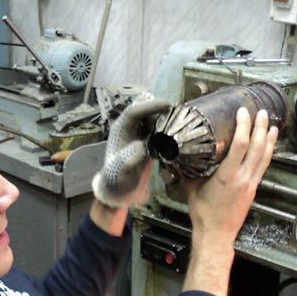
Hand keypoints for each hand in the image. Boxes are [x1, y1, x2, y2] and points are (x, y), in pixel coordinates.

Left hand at [92, 94, 170, 208]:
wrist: (120, 190)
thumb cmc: (118, 180)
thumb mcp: (121, 172)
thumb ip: (128, 160)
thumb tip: (140, 146)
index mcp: (119, 131)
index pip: (133, 112)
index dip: (149, 106)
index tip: (167, 105)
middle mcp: (127, 129)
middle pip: (143, 111)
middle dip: (158, 108)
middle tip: (176, 110)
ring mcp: (136, 134)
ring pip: (150, 117)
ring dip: (162, 116)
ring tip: (178, 118)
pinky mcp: (145, 141)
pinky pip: (155, 128)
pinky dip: (164, 126)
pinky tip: (176, 130)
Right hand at [186, 107, 277, 248]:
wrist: (216, 234)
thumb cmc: (205, 215)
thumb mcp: (193, 188)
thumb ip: (191, 171)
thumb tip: (184, 158)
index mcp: (227, 176)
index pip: (240, 144)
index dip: (243, 126)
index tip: (242, 113)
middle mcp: (242, 178)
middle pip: (258, 147)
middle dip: (260, 127)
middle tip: (261, 113)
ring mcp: (250, 184)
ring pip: (265, 156)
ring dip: (269, 139)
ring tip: (271, 125)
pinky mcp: (253, 189)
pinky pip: (263, 166)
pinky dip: (268, 153)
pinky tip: (269, 146)